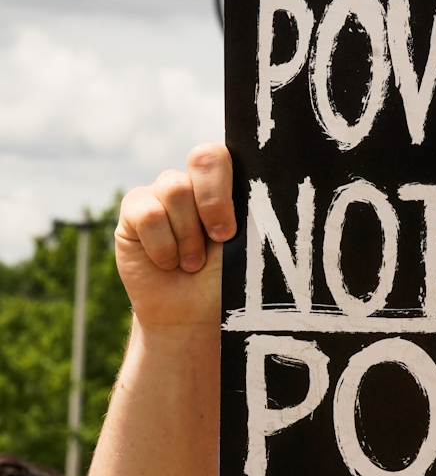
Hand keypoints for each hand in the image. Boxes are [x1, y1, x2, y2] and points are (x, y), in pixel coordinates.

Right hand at [116, 143, 235, 329]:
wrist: (191, 318)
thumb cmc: (226, 284)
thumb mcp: (247, 249)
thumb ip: (250, 214)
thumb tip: (261, 188)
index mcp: (229, 186)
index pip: (228, 157)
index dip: (227, 189)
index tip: (231, 232)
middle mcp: (195, 183)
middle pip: (203, 158)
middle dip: (213, 202)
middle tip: (219, 239)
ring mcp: (163, 193)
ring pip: (175, 189)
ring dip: (188, 236)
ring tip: (192, 264)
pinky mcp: (135, 210)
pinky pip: (147, 214)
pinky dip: (162, 246)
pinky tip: (167, 263)